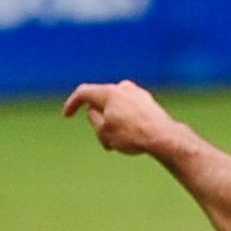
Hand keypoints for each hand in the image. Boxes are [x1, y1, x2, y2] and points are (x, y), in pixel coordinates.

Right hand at [62, 80, 182, 157]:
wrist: (163, 137)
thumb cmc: (132, 135)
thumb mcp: (104, 132)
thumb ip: (94, 119)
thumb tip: (94, 110)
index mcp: (108, 92)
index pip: (84, 93)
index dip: (72, 103)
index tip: (67, 115)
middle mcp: (122, 87)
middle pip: (101, 102)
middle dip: (99, 121)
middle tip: (105, 142)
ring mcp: (137, 93)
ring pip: (116, 107)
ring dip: (113, 123)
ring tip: (119, 144)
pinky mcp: (148, 102)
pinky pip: (130, 110)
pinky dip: (125, 121)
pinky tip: (132, 137)